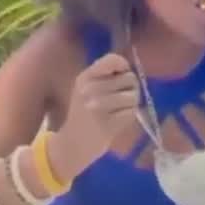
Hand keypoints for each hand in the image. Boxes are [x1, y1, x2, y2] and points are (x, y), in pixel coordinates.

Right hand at [49, 53, 138, 176]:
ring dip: (132, 104)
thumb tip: (130, 71)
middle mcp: (90, 89)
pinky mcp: (106, 125)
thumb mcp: (85, 90)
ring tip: (121, 110)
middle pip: (129, 78)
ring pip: (133, 96)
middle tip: (122, 99)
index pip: (113, 60)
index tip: (121, 77)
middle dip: (131, 88)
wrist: (71, 144)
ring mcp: (97, 108)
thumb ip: (104, 77)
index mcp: (85, 78)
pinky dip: (129, 116)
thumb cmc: (83, 115)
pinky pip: (131, 113)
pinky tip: (119, 120)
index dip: (124, 67)